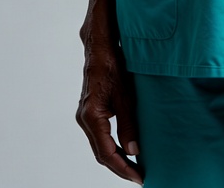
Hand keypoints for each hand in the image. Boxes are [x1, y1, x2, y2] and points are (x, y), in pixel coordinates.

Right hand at [76, 44, 144, 184]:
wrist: (99, 47)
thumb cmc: (112, 65)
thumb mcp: (125, 95)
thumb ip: (128, 123)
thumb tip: (134, 150)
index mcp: (92, 116)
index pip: (107, 152)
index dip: (123, 168)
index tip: (138, 177)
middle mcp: (84, 119)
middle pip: (101, 153)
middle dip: (120, 167)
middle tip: (139, 177)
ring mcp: (85, 116)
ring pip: (100, 146)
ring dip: (116, 159)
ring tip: (134, 168)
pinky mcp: (89, 112)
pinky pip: (100, 137)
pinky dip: (112, 147)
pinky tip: (125, 150)